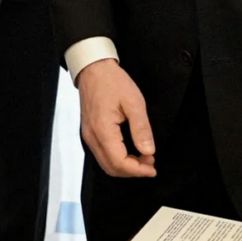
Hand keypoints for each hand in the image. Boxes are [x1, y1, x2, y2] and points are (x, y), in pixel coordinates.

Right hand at [76, 60, 155, 177]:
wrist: (93, 70)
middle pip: (111, 168)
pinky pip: (102, 154)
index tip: (152, 167)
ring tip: (143, 158)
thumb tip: (148, 151)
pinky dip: (117, 159)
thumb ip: (141, 128)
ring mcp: (89, 136)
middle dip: (133, 171)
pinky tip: (130, 152)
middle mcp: (92, 136)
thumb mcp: (134, 102)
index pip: (119, 162)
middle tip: (150, 163)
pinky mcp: (90, 133)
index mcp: (103, 129)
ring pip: (106, 164)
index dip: (137, 170)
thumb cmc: (111, 81)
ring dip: (125, 166)